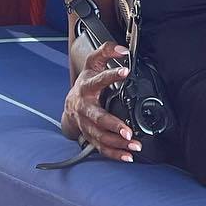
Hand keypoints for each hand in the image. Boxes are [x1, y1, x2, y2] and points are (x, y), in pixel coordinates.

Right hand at [62, 41, 140, 162]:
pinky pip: (101, 148)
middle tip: (128, 130)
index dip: (111, 75)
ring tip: (134, 144)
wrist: (70, 103)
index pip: (99, 80)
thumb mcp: (93, 64)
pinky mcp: (90, 137)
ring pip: (100, 136)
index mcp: (86, 88)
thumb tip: (123, 49)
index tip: (125, 71)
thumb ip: (106, 51)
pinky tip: (128, 156)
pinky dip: (114, 154)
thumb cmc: (86, 83)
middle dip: (112, 124)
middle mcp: (84, 108)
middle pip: (97, 118)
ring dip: (117, 142)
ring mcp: (86, 125)